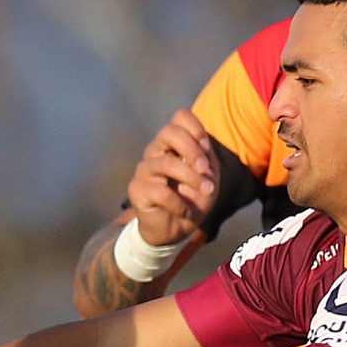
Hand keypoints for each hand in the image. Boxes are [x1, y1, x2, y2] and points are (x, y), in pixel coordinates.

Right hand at [126, 109, 221, 249]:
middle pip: (169, 131)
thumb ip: (206, 157)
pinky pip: (160, 191)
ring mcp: (144, 170)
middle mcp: (156, 152)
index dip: (196, 128)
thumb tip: (201, 145)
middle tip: (206, 170)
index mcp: (173, 144)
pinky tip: (186, 212)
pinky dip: (179, 203)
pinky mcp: (137, 190)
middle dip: (192, 150)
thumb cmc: (192, 198)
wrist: (175, 229)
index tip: (207, 149)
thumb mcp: (208, 175)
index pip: (180, 117)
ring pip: (167, 163)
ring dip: (192, 178)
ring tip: (206, 192)